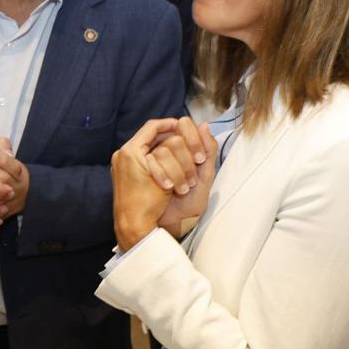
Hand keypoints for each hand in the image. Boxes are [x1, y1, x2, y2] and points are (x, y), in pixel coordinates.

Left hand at [112, 119, 181, 250]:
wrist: (133, 225)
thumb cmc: (148, 204)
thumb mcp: (167, 177)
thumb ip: (177, 152)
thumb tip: (201, 128)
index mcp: (130, 152)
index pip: (152, 127)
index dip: (170, 124)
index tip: (185, 127)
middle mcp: (123, 154)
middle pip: (151, 136)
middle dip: (170, 139)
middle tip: (185, 143)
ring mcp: (122, 163)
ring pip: (149, 147)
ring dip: (166, 150)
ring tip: (178, 157)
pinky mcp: (125, 172)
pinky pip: (144, 158)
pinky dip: (158, 160)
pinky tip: (171, 166)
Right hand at [150, 118, 217, 235]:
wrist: (174, 224)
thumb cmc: (190, 203)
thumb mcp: (205, 176)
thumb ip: (208, 151)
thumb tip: (205, 124)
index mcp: (181, 148)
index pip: (184, 125)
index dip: (193, 137)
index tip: (200, 158)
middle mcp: (163, 149)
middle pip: (174, 138)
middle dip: (187, 159)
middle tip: (193, 179)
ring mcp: (150, 158)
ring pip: (163, 150)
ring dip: (178, 170)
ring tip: (183, 188)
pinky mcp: (140, 168)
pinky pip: (151, 161)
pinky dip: (164, 175)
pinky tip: (169, 188)